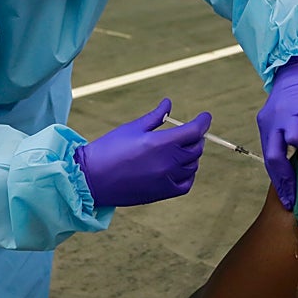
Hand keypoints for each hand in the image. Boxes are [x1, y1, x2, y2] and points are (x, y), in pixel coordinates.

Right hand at [75, 99, 209, 206]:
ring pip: (192, 165)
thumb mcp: (133, 128)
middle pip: (196, 148)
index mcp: (161, 143)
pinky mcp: (162, 193)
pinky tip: (180, 167)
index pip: (194, 131)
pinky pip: (185, 184)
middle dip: (196, 137)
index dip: (203, 122)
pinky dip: (188, 174)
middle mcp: (168, 162)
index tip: (205, 116)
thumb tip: (169, 104)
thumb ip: (156, 116)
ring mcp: (167, 179)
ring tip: (181, 148)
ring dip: (191, 155)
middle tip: (189, 132)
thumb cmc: (109, 148)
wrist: (92, 178)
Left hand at [256, 54, 297, 209]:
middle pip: (276, 156)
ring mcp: (293, 111)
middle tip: (297, 195)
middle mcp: (277, 121)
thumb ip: (282, 140)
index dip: (280, 183)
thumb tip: (290, 170)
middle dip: (287, 179)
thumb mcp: (279, 118)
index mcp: (268, 126)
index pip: (270, 161)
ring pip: (294, 139)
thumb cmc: (291, 97)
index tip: (288, 201)